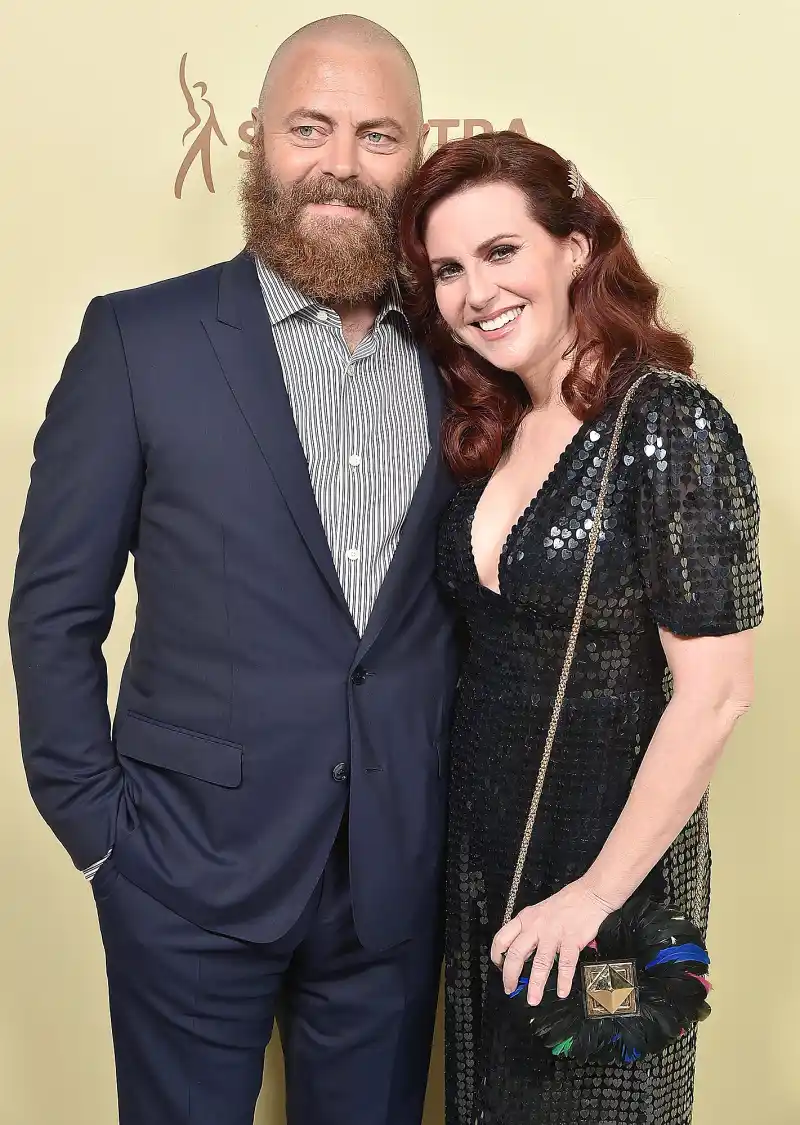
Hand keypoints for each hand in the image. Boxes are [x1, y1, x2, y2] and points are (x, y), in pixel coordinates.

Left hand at [490, 879, 613, 1004]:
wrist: (588, 895)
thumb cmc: (563, 905)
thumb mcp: (538, 913)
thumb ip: (528, 932)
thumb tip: (520, 957)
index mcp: (525, 919)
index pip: (502, 937)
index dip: (497, 955)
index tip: (498, 968)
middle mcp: (536, 926)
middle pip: (517, 953)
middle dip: (511, 975)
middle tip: (510, 989)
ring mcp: (554, 933)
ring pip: (540, 962)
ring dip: (536, 984)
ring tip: (533, 999)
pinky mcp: (572, 939)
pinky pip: (565, 963)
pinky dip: (563, 980)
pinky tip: (562, 991)